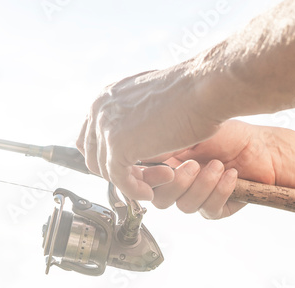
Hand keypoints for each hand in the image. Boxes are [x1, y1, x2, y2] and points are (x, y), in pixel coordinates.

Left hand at [76, 65, 224, 200]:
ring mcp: (105, 127)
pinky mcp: (117, 146)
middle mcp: (99, 109)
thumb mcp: (148, 102)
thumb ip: (131, 118)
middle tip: (143, 178)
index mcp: (105, 97)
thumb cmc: (189, 93)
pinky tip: (149, 193)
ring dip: (131, 182)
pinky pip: (119, 180)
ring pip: (106, 171)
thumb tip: (129, 136)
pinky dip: (134, 191)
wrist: (205, 88)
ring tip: (154, 183)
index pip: (89, 138)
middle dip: (117, 172)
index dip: (107, 157)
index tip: (127, 167)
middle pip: (93, 156)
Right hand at [143, 119, 276, 218]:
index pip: (144, 184)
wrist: (262, 146)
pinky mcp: (216, 208)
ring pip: (185, 207)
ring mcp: (197, 197)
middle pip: (161, 200)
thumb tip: (141, 154)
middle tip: (194, 165)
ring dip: (203, 185)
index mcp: (166, 166)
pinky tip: (231, 175)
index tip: (164, 172)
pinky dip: (221, 192)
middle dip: (178, 184)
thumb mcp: (190, 133)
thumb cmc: (228, 135)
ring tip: (218, 165)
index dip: (149, 183)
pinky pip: (209, 210)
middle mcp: (179, 184)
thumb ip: (164, 146)